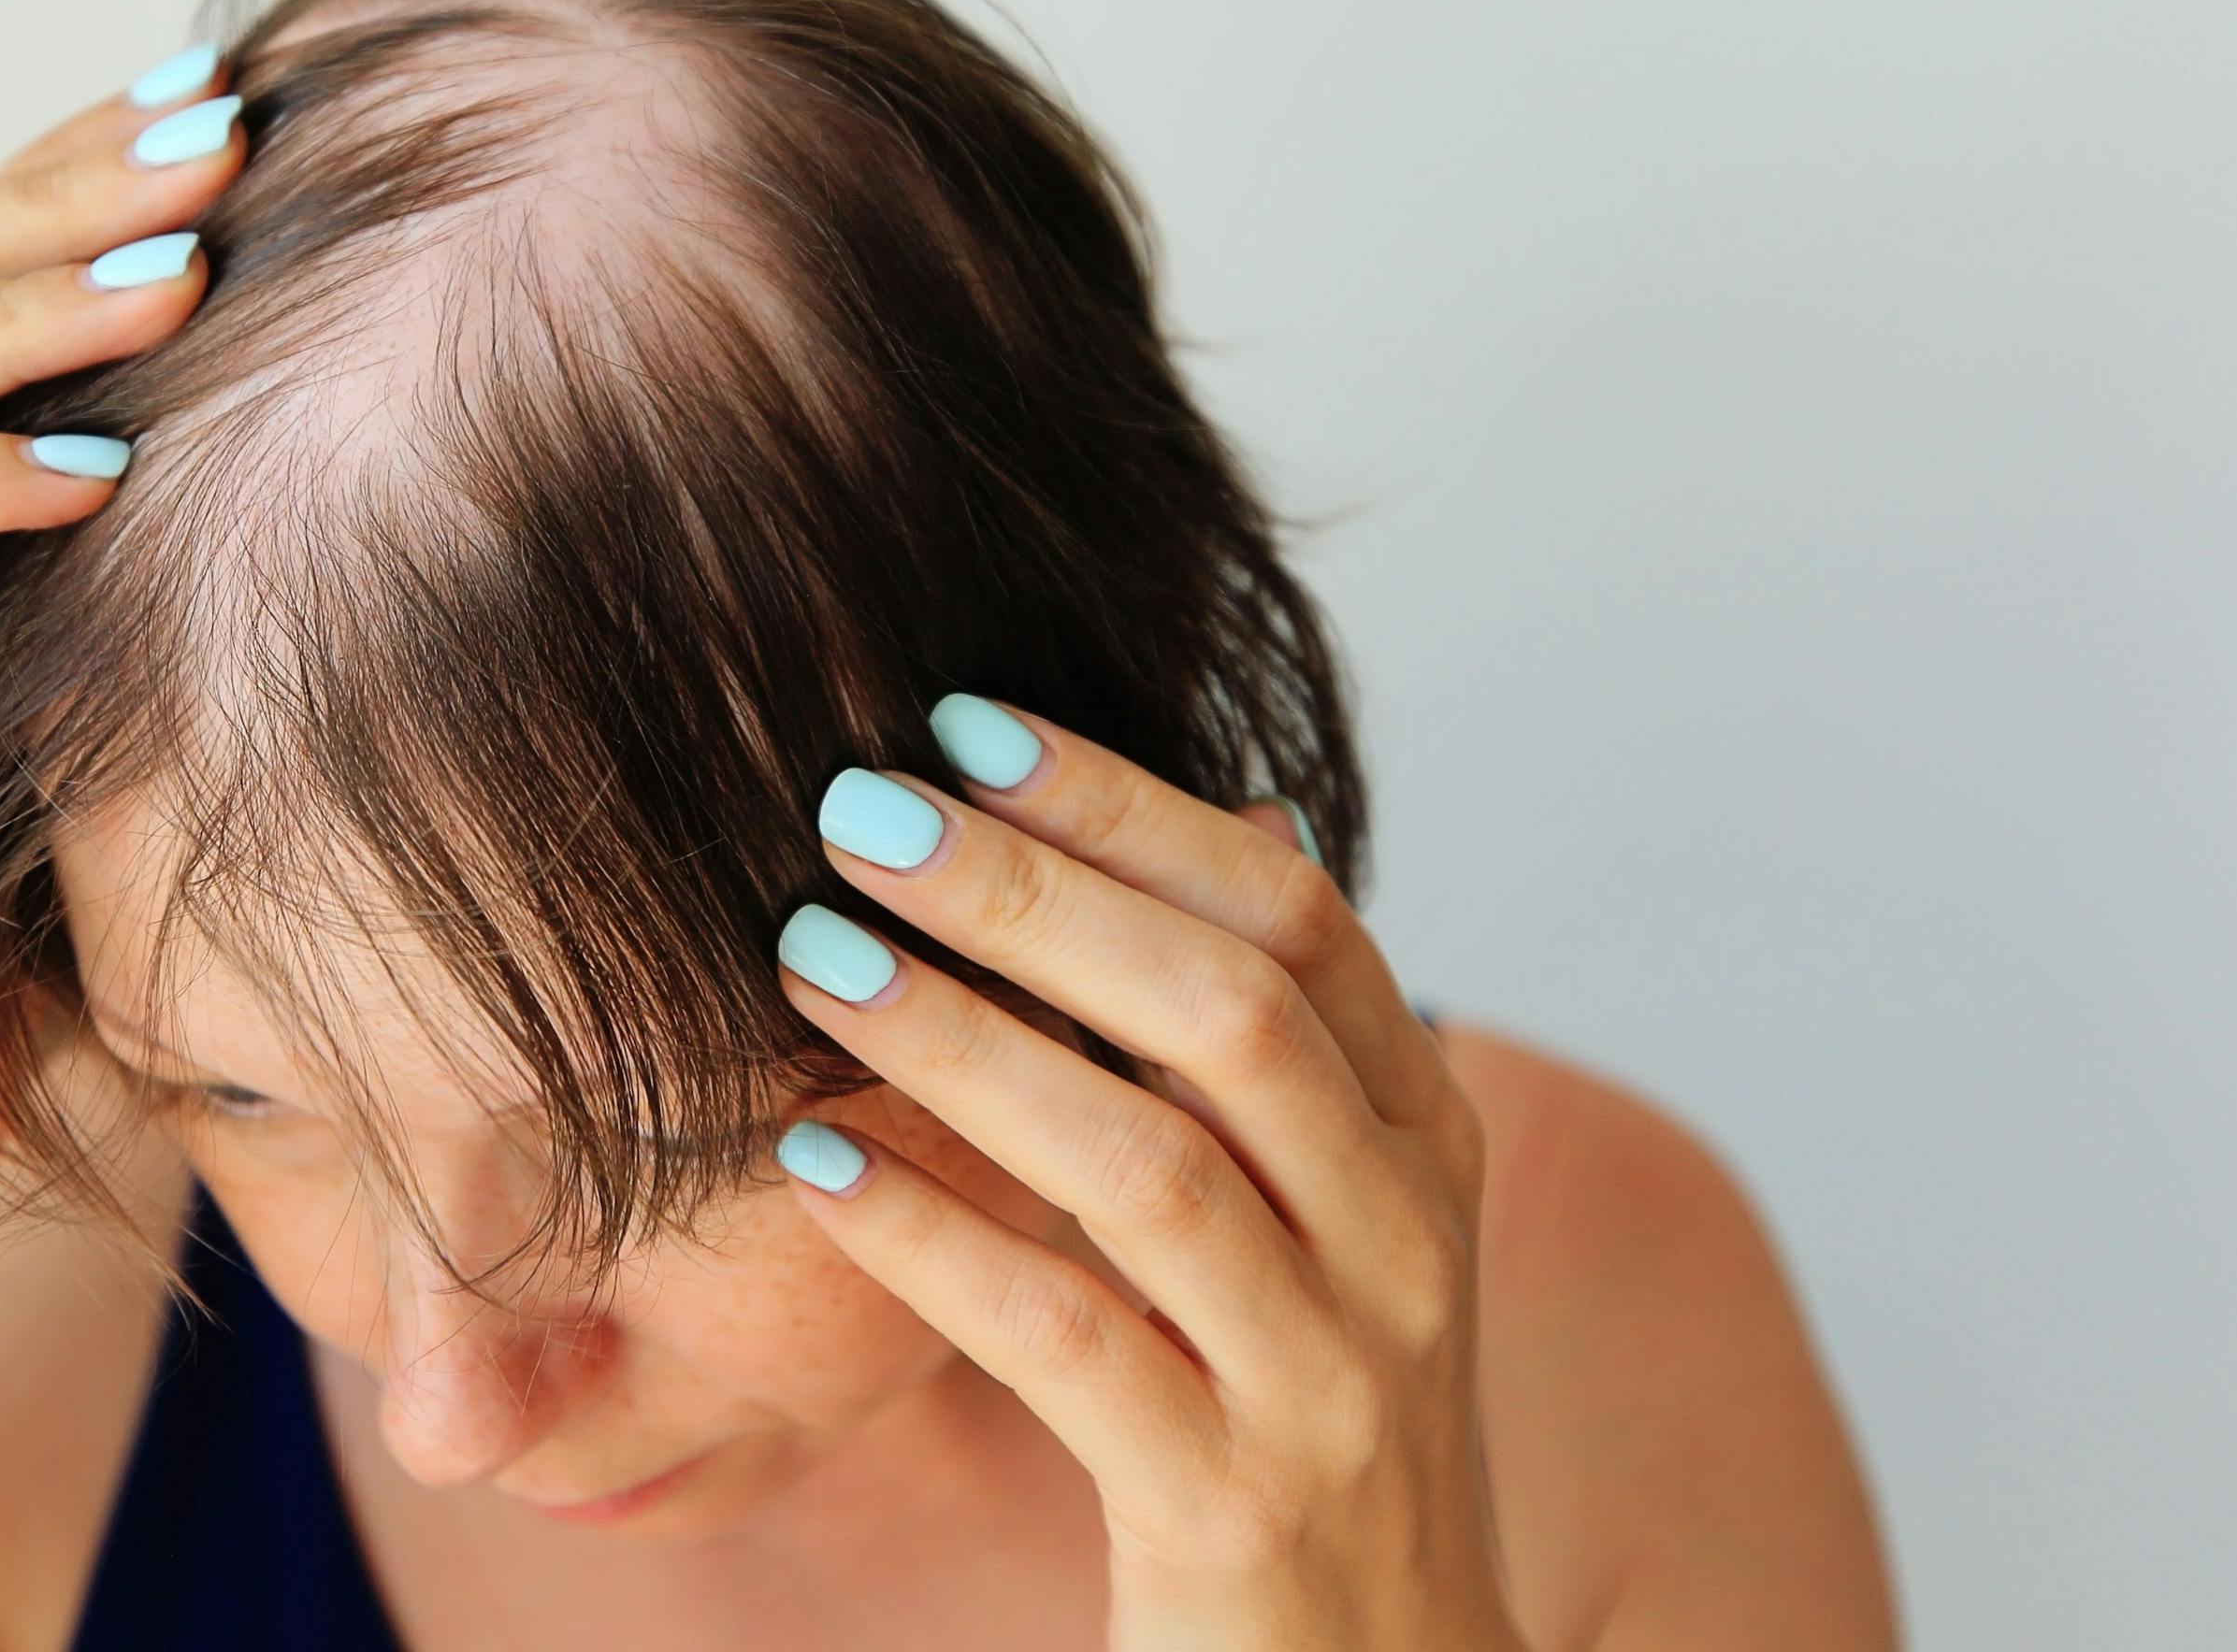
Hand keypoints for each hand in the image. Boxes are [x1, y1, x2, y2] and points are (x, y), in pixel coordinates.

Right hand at [0, 60, 240, 1249]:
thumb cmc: (91, 912)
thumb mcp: (200, 691)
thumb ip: (255, 559)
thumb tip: (458, 426)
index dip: (88, 156)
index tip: (252, 92)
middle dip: (59, 173)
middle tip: (223, 120)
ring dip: (4, 292)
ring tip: (174, 266)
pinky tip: (101, 471)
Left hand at [772, 700, 1524, 1651]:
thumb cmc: (1317, 1416)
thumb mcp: (1346, 1217)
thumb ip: (1296, 1042)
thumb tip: (1242, 814)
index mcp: (1426, 1143)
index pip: (1296, 923)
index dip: (1133, 810)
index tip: (966, 724)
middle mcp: (1406, 1245)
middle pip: (1225, 1017)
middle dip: (1033, 893)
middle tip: (855, 809)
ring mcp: (1331, 1383)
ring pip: (1147, 1167)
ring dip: (963, 1044)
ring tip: (810, 955)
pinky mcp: (1234, 1511)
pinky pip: (1065, 1342)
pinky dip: (930, 1239)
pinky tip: (809, 1163)